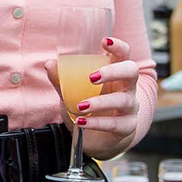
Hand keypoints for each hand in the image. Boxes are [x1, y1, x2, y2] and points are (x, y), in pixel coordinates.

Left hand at [72, 35, 149, 158]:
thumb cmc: (87, 109)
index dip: (118, 46)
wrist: (94, 139)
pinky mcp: (127, 126)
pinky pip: (115, 124)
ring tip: (80, 106)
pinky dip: (97, 123)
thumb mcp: (72, 93)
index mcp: (115, 73)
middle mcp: (127, 87)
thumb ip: (62, 80)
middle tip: (92, 77)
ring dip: (100, 102)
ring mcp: (130, 107)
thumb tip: (50, 64)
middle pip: (131, 71)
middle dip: (113, 71)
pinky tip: (81, 122)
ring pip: (123, 100)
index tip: (104, 42)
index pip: (124, 54)